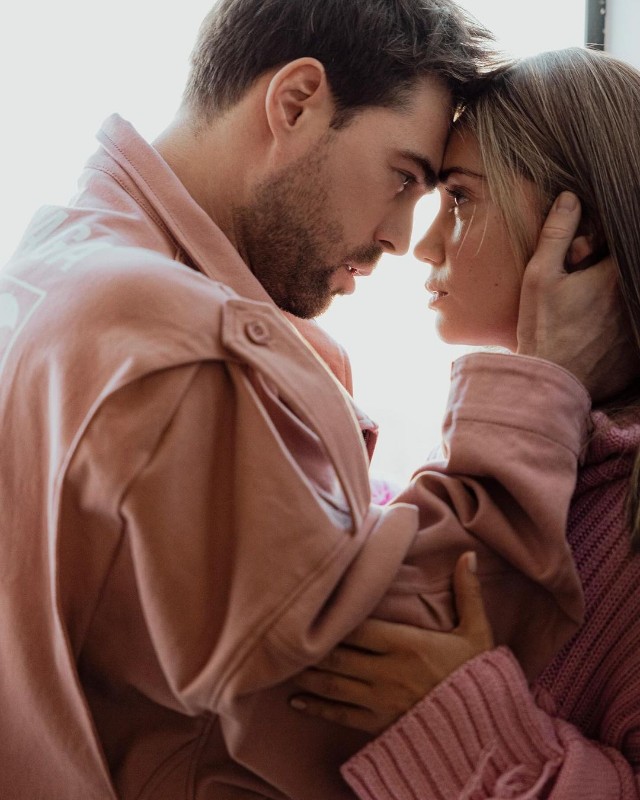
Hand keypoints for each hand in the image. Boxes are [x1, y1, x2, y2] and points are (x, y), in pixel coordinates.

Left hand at [289, 552, 492, 734]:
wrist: (485, 729)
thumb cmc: (477, 676)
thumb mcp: (477, 631)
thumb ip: (468, 592)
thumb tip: (470, 554)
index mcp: (407, 642)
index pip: (358, 626)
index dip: (333, 617)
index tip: (311, 606)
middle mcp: (387, 670)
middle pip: (338, 653)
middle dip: (311, 645)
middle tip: (284, 634)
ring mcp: (380, 699)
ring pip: (333, 683)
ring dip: (307, 673)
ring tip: (282, 663)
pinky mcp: (378, 723)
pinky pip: (340, 714)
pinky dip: (316, 708)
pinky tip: (295, 701)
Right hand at [517, 192, 638, 401]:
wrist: (548, 383)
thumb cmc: (541, 329)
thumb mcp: (539, 276)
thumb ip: (557, 234)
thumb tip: (570, 198)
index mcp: (614, 275)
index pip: (623, 243)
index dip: (600, 249)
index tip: (585, 255)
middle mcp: (634, 299)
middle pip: (626, 272)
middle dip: (605, 274)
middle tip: (583, 288)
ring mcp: (638, 327)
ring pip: (629, 300)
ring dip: (611, 302)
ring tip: (586, 315)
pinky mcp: (639, 352)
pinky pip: (632, 327)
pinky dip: (618, 328)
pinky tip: (595, 334)